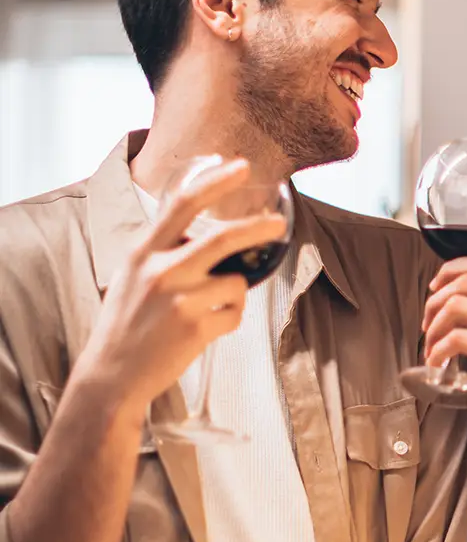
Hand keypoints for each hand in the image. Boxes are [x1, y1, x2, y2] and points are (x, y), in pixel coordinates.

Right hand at [74, 160, 286, 419]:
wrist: (111, 374)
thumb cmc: (127, 322)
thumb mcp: (133, 274)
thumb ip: (164, 251)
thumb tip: (207, 235)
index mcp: (143, 251)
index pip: (182, 204)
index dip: (215, 182)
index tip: (241, 167)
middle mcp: (160, 270)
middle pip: (223, 238)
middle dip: (258, 227)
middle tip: (280, 222)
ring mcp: (179, 299)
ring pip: (237, 282)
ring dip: (235, 293)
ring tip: (211, 308)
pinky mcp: (195, 328)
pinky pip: (235, 313)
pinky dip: (230, 318)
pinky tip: (206, 329)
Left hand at [422, 256, 466, 442]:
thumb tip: (466, 303)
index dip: (452, 271)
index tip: (436, 287)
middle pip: (465, 282)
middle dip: (436, 301)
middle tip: (428, 323)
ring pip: (457, 305)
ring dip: (435, 326)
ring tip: (431, 345)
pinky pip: (458, 338)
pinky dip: (439, 349)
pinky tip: (436, 362)